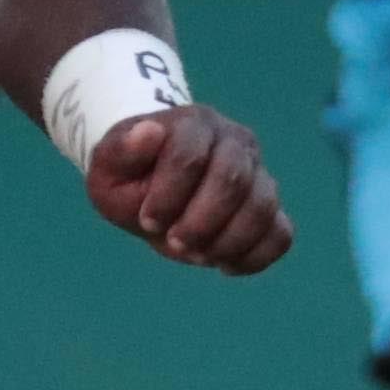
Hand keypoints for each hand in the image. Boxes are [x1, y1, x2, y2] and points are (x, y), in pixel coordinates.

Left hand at [83, 102, 291, 278]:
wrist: (152, 186)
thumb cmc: (130, 176)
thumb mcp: (108, 166)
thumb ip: (121, 149)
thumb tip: (149, 130)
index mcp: (194, 124)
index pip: (190, 155)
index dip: (168, 195)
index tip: (146, 220)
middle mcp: (235, 142)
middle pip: (233, 180)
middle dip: (200, 222)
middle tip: (175, 243)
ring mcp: (258, 174)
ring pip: (263, 207)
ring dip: (227, 241)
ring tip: (199, 255)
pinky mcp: (270, 209)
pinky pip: (281, 235)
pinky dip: (255, 256)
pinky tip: (224, 265)